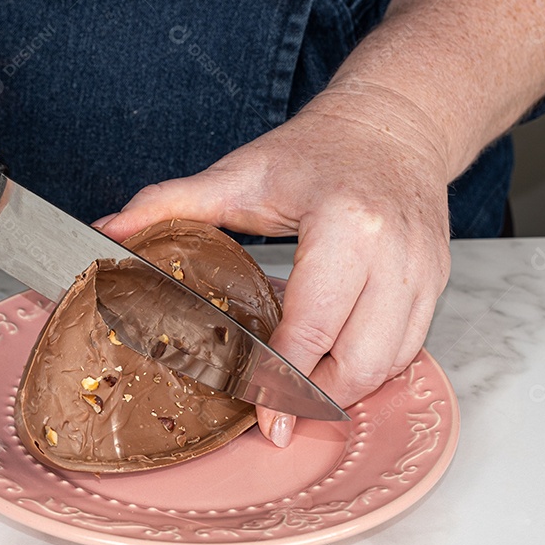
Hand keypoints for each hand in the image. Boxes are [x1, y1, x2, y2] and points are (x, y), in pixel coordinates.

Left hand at [95, 86, 451, 445]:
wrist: (393, 126)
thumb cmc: (316, 152)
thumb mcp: (239, 174)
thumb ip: (170, 203)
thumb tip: (108, 231)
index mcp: (345, 224)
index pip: (314, 323)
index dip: (284, 380)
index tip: (263, 418)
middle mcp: (394, 252)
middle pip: (359, 359)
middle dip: (315, 398)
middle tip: (276, 414)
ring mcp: (423, 270)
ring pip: (389, 362)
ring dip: (344, 388)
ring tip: (300, 390)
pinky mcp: (436, 281)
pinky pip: (408, 347)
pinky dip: (371, 368)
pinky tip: (333, 363)